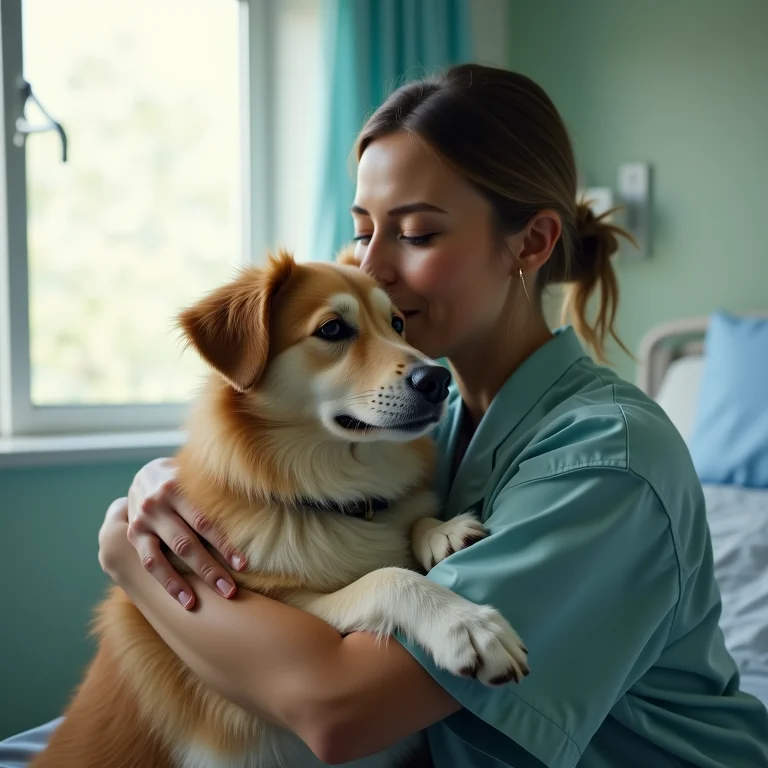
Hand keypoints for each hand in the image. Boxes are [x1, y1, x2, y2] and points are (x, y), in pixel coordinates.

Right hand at [123, 457, 245, 608]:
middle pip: (188, 542)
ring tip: (206, 601)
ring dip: (189, 581)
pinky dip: (168, 583)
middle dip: (210, 568)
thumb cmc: (185, 481)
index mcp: (178, 487)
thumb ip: (216, 491)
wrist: (144, 476)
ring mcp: (144, 520)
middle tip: (230, 591)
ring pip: (170, 555)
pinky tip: (185, 600)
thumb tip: (259, 504)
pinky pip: (150, 562)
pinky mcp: (134, 535)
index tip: (243, 565)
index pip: (205, 522)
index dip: (224, 544)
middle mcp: (158, 503)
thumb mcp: (196, 478)